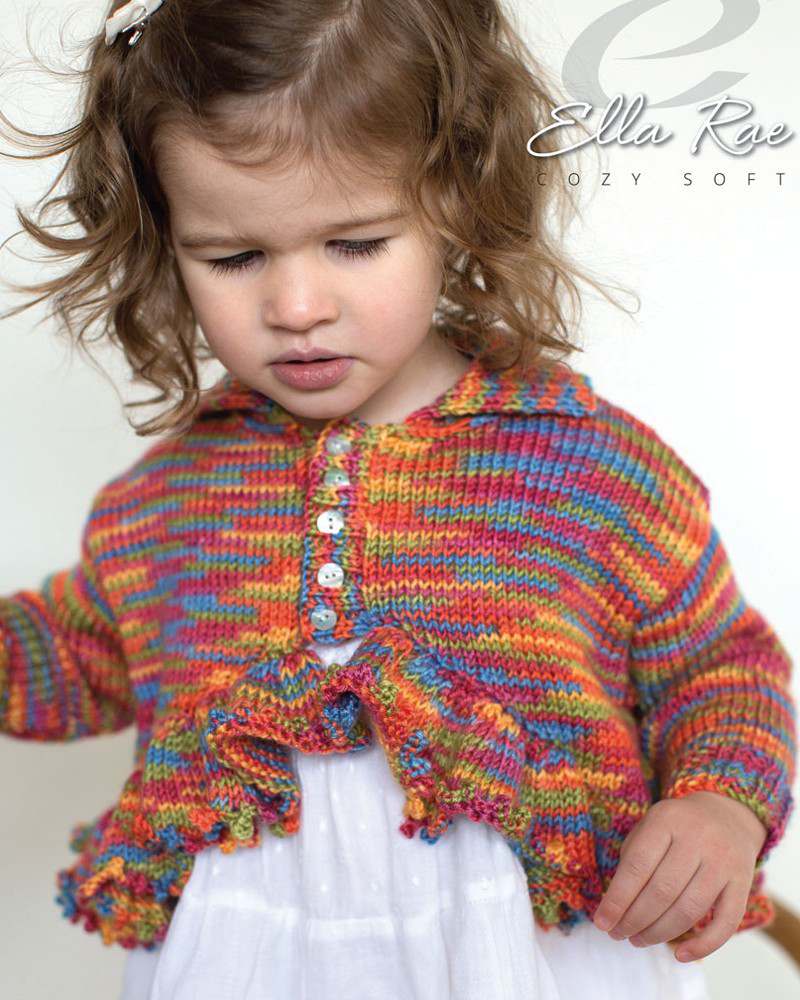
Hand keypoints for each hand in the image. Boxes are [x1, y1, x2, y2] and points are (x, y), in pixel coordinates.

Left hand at [591, 790, 767, 961]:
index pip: (637, 866)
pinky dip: (703, 945)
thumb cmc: (676, 828)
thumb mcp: (650, 826)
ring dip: (659, 933)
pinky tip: (680, 956)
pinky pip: (726, 922)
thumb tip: (613, 906)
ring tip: (638, 940)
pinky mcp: (743, 882)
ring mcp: (723, 861)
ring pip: (689, 909)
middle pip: (662, 891)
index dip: (617, 899)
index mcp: (666, 820)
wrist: (726, 816)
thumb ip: (632, 859)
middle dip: (634, 920)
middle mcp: (697, 838)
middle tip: (617, 934)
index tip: (601, 922)